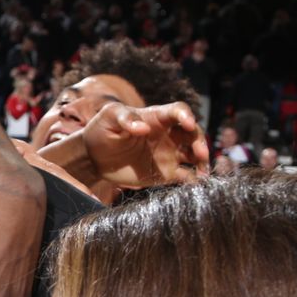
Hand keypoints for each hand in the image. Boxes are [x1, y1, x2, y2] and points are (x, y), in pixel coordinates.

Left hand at [79, 101, 208, 188]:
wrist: (93, 158)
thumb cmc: (102, 130)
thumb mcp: (109, 117)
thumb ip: (125, 119)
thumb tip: (143, 128)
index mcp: (157, 117)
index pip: (178, 111)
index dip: (186, 115)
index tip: (189, 123)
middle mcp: (168, 135)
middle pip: (193, 134)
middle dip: (200, 142)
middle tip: (200, 154)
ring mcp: (169, 155)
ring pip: (194, 155)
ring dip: (203, 162)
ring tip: (203, 172)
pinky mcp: (166, 174)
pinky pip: (185, 176)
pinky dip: (194, 181)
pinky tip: (196, 186)